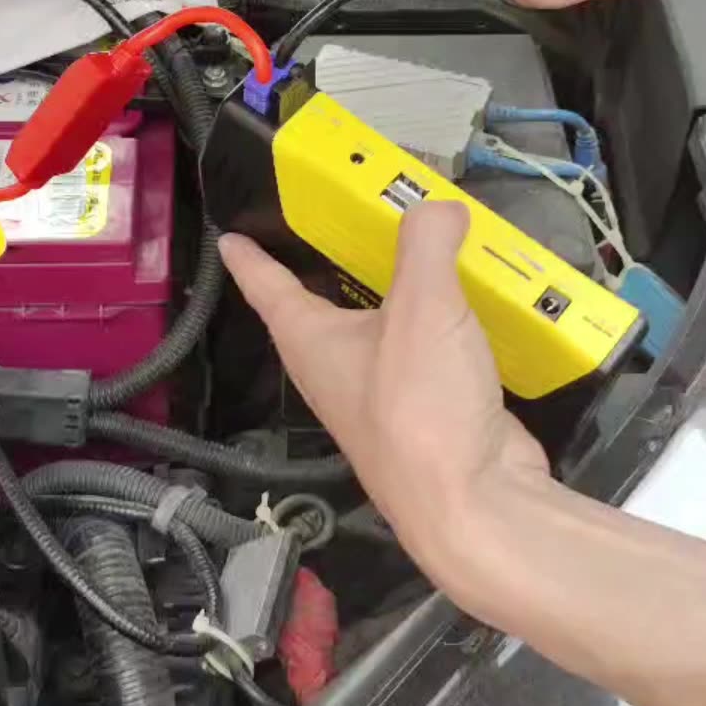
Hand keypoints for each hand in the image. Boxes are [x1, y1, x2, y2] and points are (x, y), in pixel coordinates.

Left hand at [217, 203, 548, 575]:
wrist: (473, 500)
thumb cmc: (421, 404)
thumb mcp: (423, 306)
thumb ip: (426, 243)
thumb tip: (439, 206)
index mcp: (312, 343)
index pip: (268, 289)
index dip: (251, 259)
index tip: (231, 237)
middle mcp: (336, 371)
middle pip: (321, 311)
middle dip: (325, 272)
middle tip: (340, 226)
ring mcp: (381, 398)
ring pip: (377, 334)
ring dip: (390, 298)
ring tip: (415, 256)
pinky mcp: (429, 414)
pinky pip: (426, 355)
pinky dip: (441, 327)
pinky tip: (469, 308)